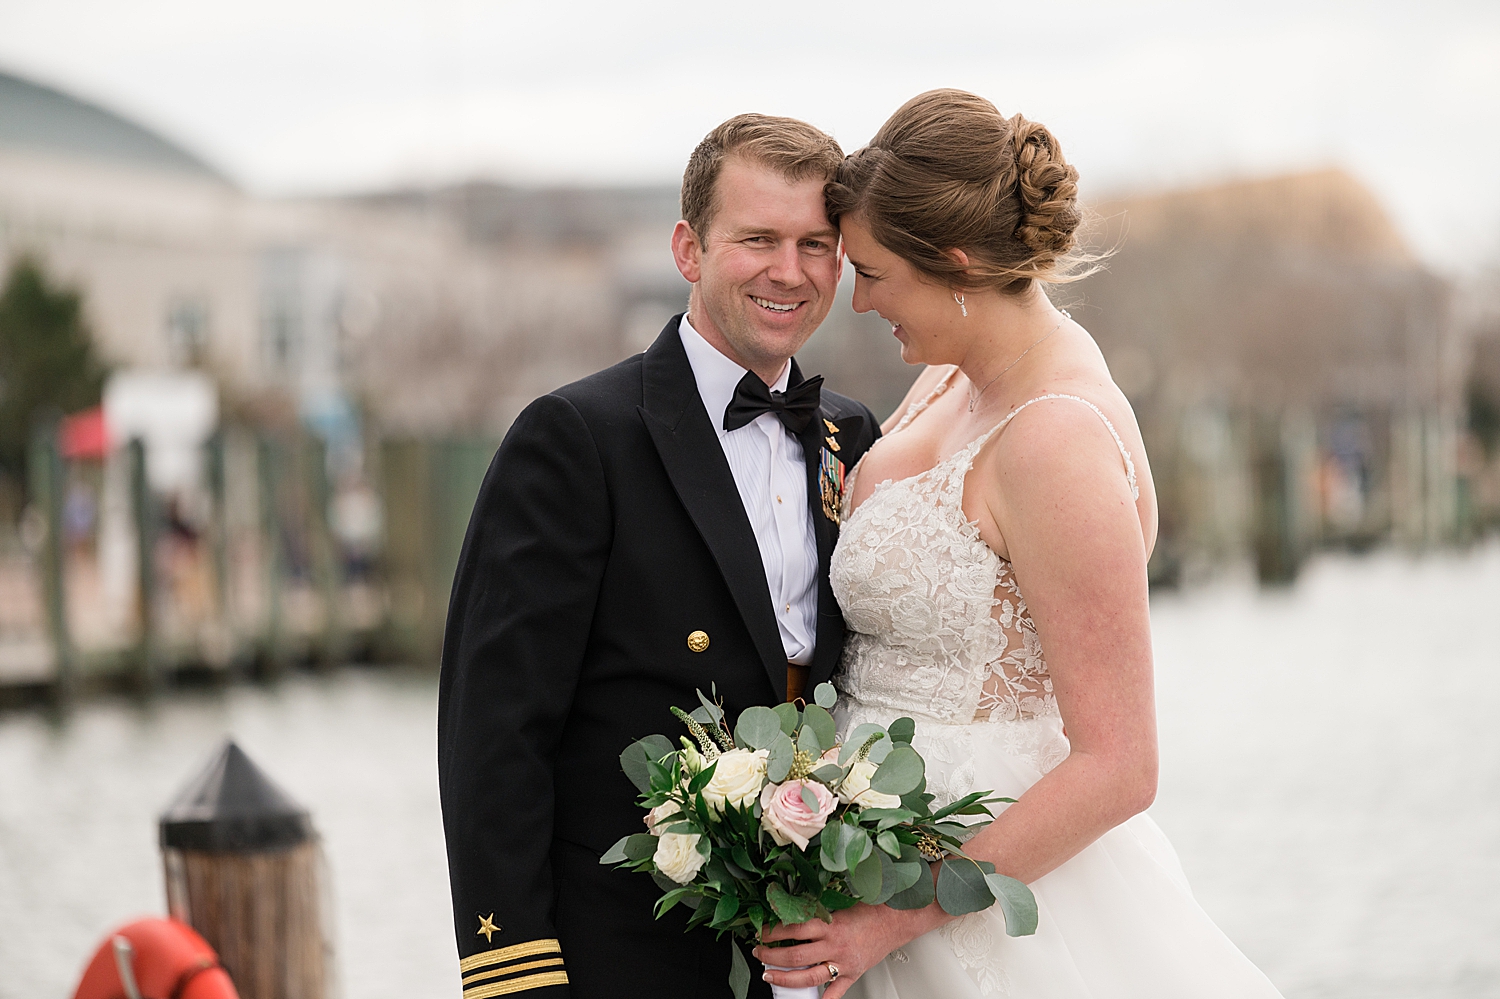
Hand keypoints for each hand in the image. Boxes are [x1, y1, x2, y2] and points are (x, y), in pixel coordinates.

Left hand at [753, 902, 947, 997]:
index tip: (761, 930)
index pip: (793, 929)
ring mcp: (844, 963)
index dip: (773, 931)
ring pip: (807, 977)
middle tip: (758, 952)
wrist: (898, 920)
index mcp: (831, 924)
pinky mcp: (853, 974)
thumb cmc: (872, 908)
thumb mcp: (840, 904)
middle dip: (771, 955)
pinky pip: (834, 994)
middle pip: (795, 955)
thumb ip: (818, 910)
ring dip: (784, 977)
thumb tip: (791, 911)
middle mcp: (835, 945)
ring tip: (769, 974)